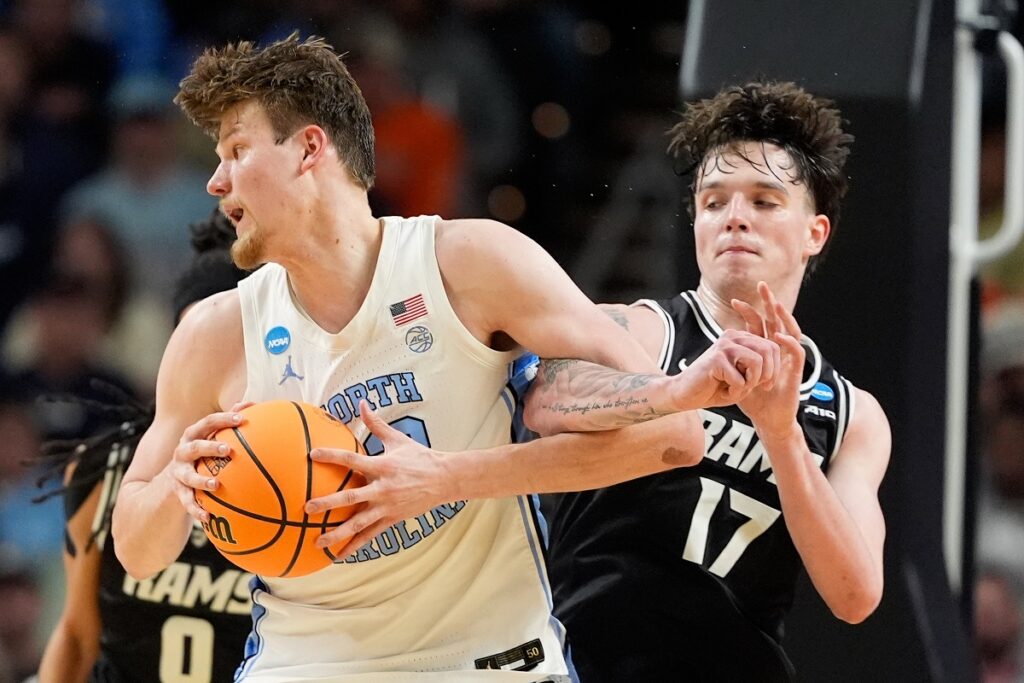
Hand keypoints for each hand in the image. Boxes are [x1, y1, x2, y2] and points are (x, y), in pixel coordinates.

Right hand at [171, 408, 245, 521]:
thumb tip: (254, 403)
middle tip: (228, 450)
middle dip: (210, 447)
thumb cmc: (202, 452)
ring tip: (216, 485)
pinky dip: (196, 509)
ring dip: (202, 481)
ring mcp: (178, 472)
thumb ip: (229, 422)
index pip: (207, 423)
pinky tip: (207, 517)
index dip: (223, 419)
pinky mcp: (178, 491)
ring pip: (188, 476)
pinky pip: (187, 502)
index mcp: (194, 435)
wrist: (171, 478)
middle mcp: (183, 452)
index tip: (241, 419)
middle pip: (195, 447)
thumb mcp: (211, 436)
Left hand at [304, 400, 452, 558]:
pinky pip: (371, 534)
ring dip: (337, 533)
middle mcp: (383, 488)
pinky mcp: (392, 519)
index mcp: (382, 466)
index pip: (351, 460)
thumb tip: (362, 403)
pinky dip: (355, 545)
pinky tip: (339, 555)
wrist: (444, 479)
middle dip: (328, 503)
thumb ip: (376, 424)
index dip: (331, 456)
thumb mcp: (397, 439)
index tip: (312, 455)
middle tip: (307, 508)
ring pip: (359, 523)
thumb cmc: (419, 456)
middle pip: (351, 498)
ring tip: (318, 542)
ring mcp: (387, 506)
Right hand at [669, 328, 780, 409]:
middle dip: (767, 375)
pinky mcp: (716, 359)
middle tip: (754, 388)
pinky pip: (740, 378)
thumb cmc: (714, 387)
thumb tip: (777, 367)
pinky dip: (736, 391)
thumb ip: (758, 368)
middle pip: (769, 350)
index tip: (765, 385)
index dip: (775, 369)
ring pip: (757, 362)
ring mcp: (724, 345)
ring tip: (737, 388)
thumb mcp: (742, 376)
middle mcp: (733, 336)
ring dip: (751, 382)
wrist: (684, 395)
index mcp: (740, 338)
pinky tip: (723, 392)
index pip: (772, 346)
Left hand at [731, 282, 804, 439]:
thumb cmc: (753, 400)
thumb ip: (730, 362)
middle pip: (776, 321)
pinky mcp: (796, 373)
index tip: (734, 301)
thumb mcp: (737, 376)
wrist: (768, 421)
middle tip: (761, 285)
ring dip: (783, 318)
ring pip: (791, 332)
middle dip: (769, 302)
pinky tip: (779, 335)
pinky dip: (789, 343)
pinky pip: (797, 354)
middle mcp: (778, 351)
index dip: (748, 312)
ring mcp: (788, 360)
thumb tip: (714, 350)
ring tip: (775, 305)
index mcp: (763, 349)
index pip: (758, 324)